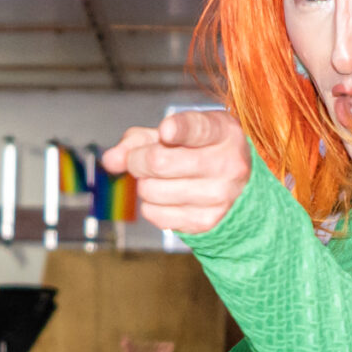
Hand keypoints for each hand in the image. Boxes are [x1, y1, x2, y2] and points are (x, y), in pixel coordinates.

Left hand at [101, 110, 250, 234]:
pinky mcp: (206, 222)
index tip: (166, 130)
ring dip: (145, 184)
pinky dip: (151, 205)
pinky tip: (167, 197)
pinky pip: (155, 214)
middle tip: (141, 159)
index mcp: (223, 132)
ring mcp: (219, 197)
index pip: (197, 129)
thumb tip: (111, 160)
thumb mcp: (177, 133)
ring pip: (151, 190)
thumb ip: (140, 139)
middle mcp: (227, 164)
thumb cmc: (201, 151)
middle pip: (158, 161)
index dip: (178, 129)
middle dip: (137, 160)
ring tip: (160, 179)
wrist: (241, 187)